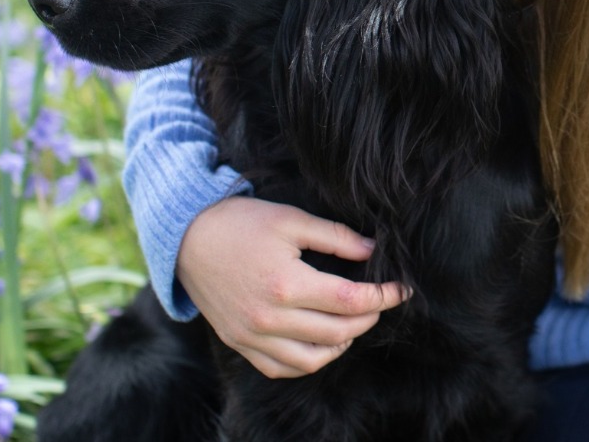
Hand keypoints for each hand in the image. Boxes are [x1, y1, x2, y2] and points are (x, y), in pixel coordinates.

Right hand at [177, 196, 409, 378]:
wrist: (187, 239)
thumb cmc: (241, 224)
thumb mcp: (292, 219)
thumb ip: (336, 237)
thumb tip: (373, 250)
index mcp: (286, 284)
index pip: (350, 301)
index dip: (383, 296)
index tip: (402, 289)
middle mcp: (269, 318)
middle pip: (337, 332)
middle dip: (369, 317)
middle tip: (380, 301)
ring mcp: (252, 336)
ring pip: (312, 359)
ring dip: (342, 343)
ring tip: (354, 322)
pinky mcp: (240, 344)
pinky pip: (281, 369)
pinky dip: (308, 360)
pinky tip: (322, 341)